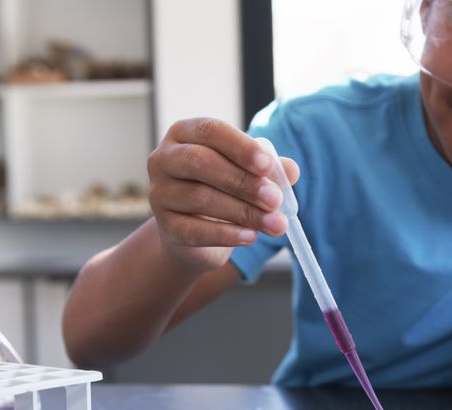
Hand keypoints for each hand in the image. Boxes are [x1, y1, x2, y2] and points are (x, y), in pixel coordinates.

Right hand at [147, 118, 298, 272]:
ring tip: (275, 224)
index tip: (268, 165)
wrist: (195, 233)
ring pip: (200, 198)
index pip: (210, 131)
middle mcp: (164, 159)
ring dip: (244, 212)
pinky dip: (227, 234)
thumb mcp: (246, 173)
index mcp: (185, 134)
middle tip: (275, 199)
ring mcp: (160, 194)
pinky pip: (196, 230)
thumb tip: (291, 170)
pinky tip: (251, 237)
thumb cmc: (222, 189)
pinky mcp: (165, 227)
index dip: (240, 147)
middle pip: (200, 162)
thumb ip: (268, 169)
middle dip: (243, 181)